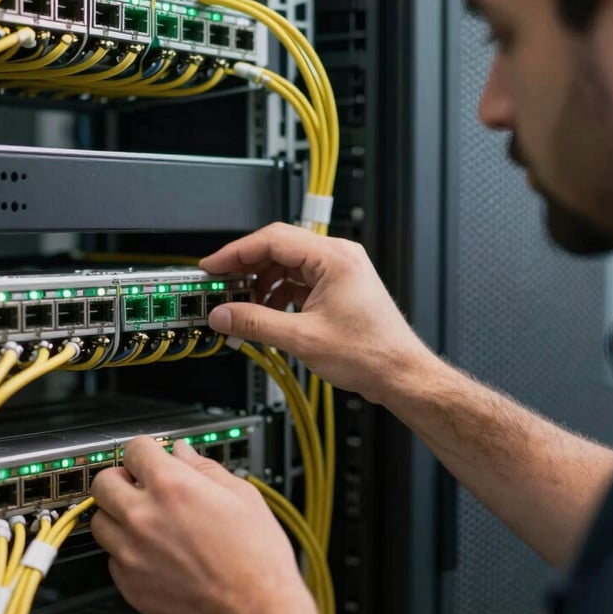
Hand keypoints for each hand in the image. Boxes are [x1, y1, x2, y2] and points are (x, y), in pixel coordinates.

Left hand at [90, 437, 321, 613]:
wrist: (256, 612)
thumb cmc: (256, 558)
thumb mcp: (241, 496)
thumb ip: (204, 468)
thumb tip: (183, 453)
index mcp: (171, 486)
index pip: (134, 449)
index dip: (146, 450)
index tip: (150, 457)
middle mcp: (143, 517)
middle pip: (103, 482)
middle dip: (121, 478)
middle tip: (140, 486)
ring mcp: (132, 553)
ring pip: (100, 521)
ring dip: (118, 515)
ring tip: (146, 522)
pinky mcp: (130, 585)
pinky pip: (112, 558)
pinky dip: (126, 551)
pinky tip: (153, 553)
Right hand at [201, 222, 432, 404]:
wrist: (399, 373)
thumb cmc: (371, 353)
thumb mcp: (302, 338)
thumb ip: (255, 323)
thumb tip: (224, 315)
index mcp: (333, 258)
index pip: (272, 239)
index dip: (236, 253)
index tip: (213, 267)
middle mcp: (338, 258)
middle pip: (278, 249)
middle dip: (246, 268)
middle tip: (220, 285)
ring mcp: (339, 272)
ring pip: (287, 266)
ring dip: (261, 284)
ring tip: (241, 305)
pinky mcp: (338, 288)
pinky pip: (298, 281)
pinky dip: (278, 294)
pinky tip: (265, 313)